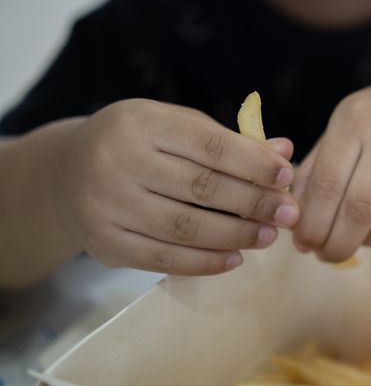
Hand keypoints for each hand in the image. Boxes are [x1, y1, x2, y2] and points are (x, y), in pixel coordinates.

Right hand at [53, 99, 298, 274]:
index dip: (253, 163)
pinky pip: (164, 259)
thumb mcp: (178, 127)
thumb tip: (285, 153)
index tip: (287, 177)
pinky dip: (206, 262)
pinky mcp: (105, 243)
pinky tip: (235, 257)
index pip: (209, 145)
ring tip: (269, 236)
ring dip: (236, 235)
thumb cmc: (140, 144)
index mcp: (142, 123)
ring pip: (185, 227)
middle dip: (254, 203)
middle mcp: (119, 161)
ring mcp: (108, 205)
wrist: (67, 174)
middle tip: (289, 214)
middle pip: (201, 188)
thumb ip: (230, 142)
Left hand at [292, 76, 370, 261]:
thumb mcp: (347, 129)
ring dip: (367, 242)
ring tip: (358, 240)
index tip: (304, 244)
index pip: (327, 184)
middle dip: (337, 242)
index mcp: (357, 119)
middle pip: (359, 208)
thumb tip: (293, 221)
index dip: (312, 224)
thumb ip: (316, 170)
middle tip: (327, 255)